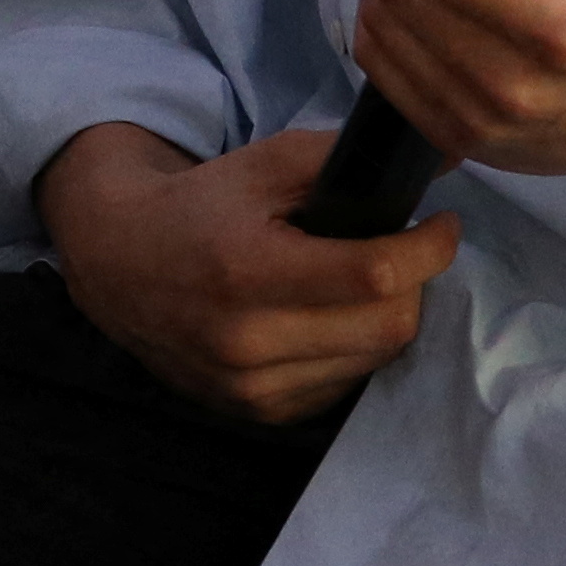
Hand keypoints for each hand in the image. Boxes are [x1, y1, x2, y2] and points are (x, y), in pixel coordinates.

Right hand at [37, 116, 460, 427]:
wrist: (119, 265)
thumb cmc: (199, 206)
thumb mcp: (262, 163)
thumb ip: (347, 158)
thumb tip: (446, 153)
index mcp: (248, 269)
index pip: (374, 274)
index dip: (428, 248)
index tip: (441, 224)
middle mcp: (248, 340)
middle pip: (387, 326)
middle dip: (414, 284)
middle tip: (403, 252)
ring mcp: (252, 386)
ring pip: (373, 360)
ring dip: (387, 318)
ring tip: (367, 283)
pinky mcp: (258, 411)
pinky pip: (343, 385)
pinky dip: (354, 350)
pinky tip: (333, 318)